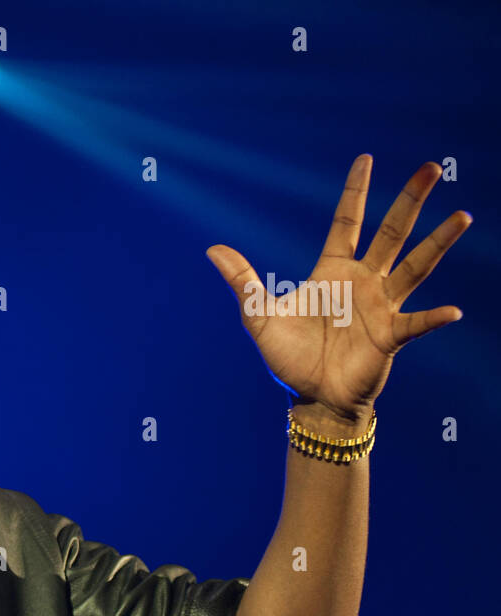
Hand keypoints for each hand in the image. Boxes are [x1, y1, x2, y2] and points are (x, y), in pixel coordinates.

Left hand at [206, 155, 470, 428]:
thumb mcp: (259, 316)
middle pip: (392, 233)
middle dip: (410, 200)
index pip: (346, 222)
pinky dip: (434, 318)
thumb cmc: (289, 357)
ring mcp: (380, 307)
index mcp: (332, 271)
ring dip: (438, 243)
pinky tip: (452, 311)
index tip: (365, 158)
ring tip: (463, 216)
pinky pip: (416, 324)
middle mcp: (362, 282)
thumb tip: (212, 250)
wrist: (310, 397)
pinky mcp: (390, 336)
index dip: (355, 192)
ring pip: (416, 267)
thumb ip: (243, 282)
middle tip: (432, 167)